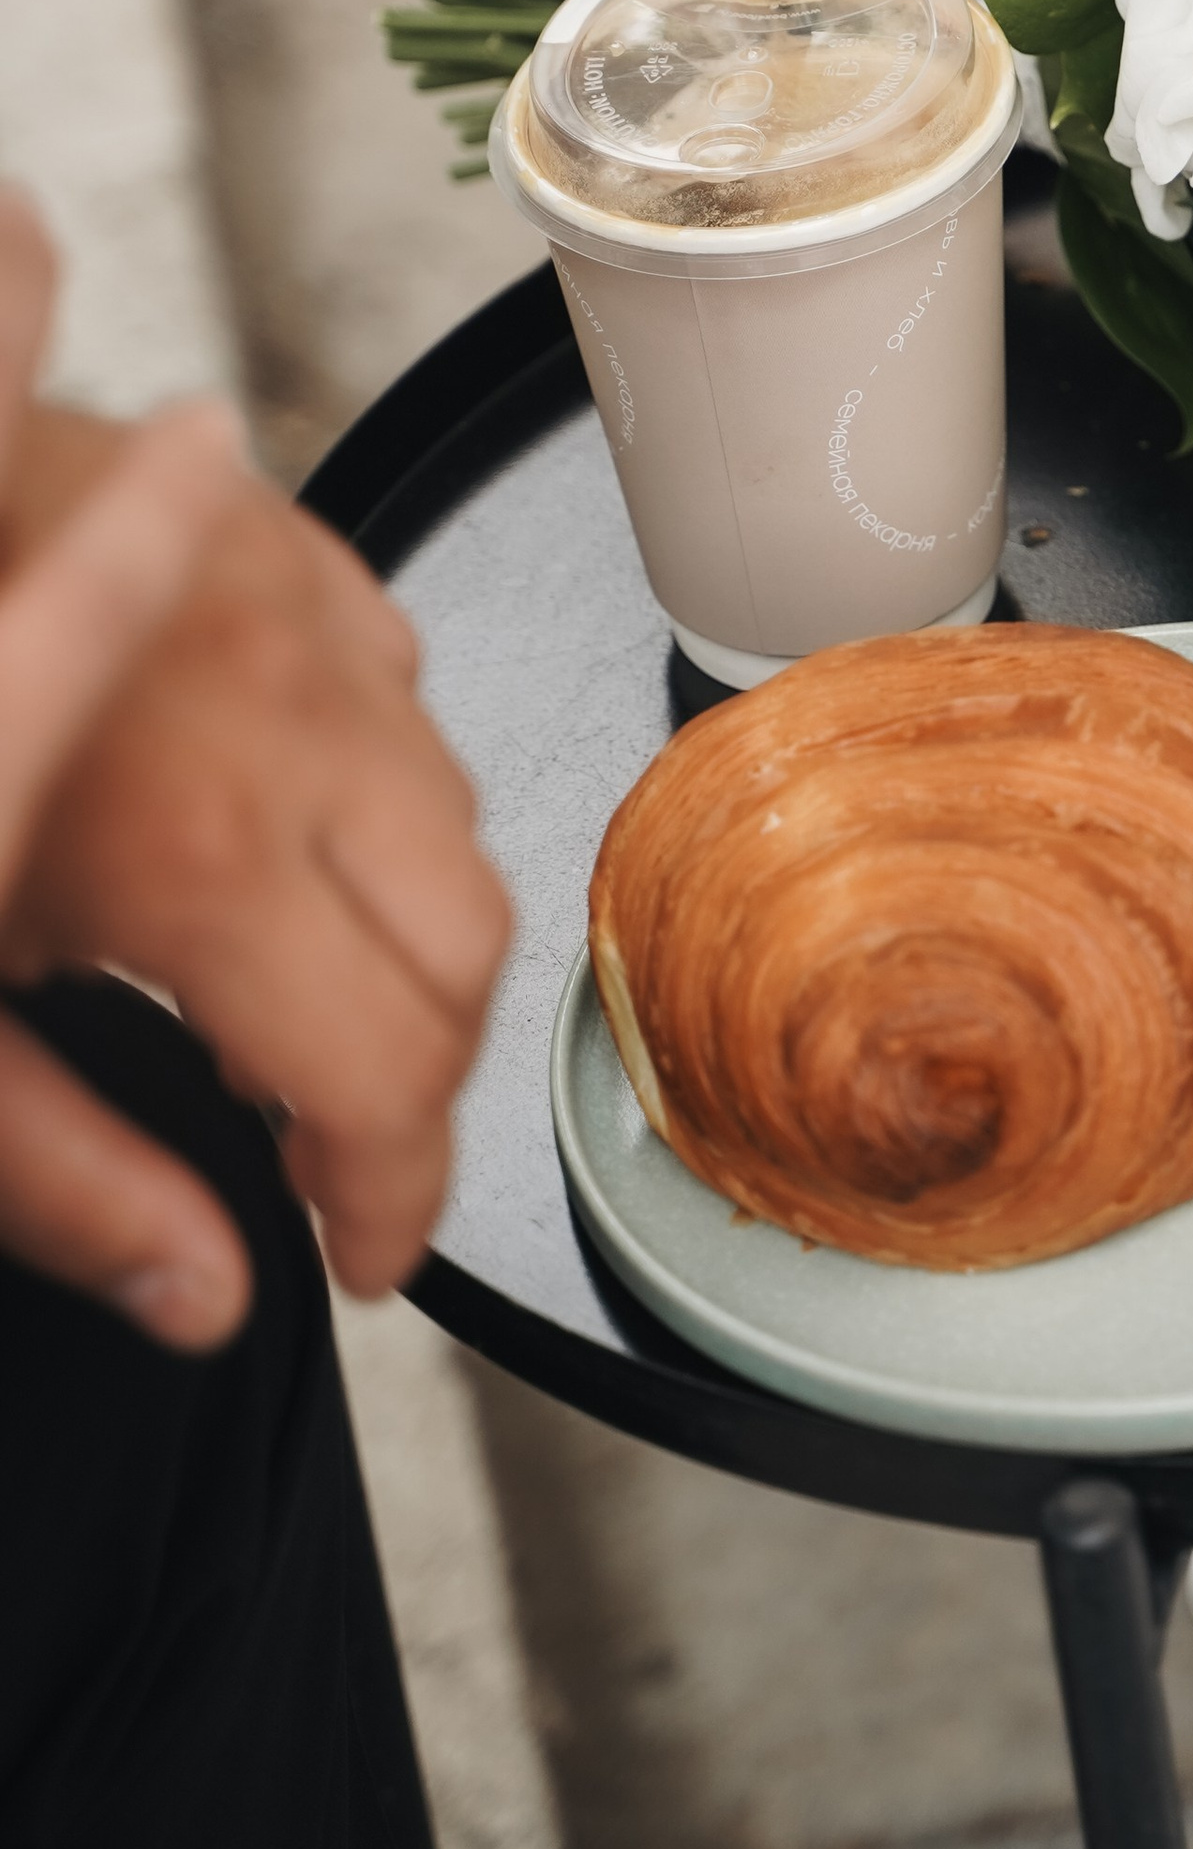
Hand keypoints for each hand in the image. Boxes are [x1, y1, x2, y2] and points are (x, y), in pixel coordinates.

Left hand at [0, 199, 510, 1345]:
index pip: (392, 1080)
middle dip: (417, 1078)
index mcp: (203, 861)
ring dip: (401, 929)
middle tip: (323, 1138)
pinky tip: (277, 824)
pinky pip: (408, 697)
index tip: (359, 1249)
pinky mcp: (297, 555)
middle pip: (468, 955)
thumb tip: (199, 1293)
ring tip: (279, 988)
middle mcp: (292, 732)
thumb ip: (68, 1173)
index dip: (392, 1202)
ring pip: (457, 821)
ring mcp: (307, 627)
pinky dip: (377, 788)